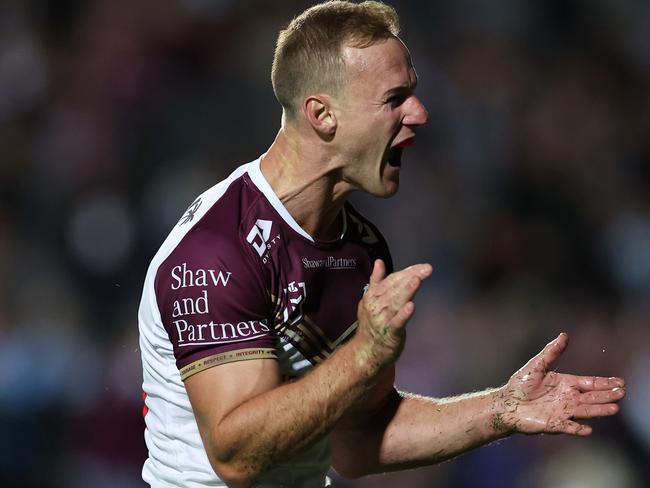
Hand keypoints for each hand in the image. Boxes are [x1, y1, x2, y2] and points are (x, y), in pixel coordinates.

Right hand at [354, 259, 432, 370]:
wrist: (365, 352)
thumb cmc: (372, 325)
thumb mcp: (371, 300)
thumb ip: (376, 281)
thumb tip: (379, 262)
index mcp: (373, 295)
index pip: (391, 280)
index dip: (406, 272)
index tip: (422, 267)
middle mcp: (377, 305)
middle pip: (395, 288)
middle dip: (411, 277)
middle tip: (427, 269)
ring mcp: (383, 319)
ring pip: (396, 302)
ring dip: (407, 291)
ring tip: (417, 280)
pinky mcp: (390, 333)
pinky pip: (397, 322)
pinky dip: (403, 314)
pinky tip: (411, 306)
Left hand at [500, 333, 624, 435]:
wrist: (506, 404)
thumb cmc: (520, 384)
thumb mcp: (536, 365)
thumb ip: (551, 352)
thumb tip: (564, 335)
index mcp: (566, 384)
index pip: (589, 383)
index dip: (604, 383)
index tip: (620, 382)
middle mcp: (568, 398)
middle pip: (591, 397)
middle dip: (606, 395)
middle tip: (621, 393)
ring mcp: (563, 412)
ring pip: (585, 411)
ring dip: (599, 410)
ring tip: (614, 408)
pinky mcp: (555, 425)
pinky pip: (569, 427)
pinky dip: (578, 429)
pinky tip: (588, 429)